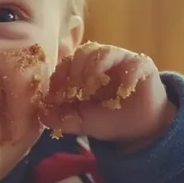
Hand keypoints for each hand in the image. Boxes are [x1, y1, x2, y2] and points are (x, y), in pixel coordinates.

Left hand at [40, 42, 174, 147]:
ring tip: (91, 85)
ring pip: (105, 52)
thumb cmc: (108, 120)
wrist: (138, 130)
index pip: (65, 64)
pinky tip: (123, 91)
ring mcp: (121, 61)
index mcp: (82, 71)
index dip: (58, 77)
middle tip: (72, 89)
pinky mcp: (142, 66)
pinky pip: (134, 64)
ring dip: (95, 67)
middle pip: (82, 53)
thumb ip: (61, 118)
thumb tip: (41, 114)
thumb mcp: (80, 122)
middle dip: (74, 70)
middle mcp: (100, 61)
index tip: (55, 96)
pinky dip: (128, 76)